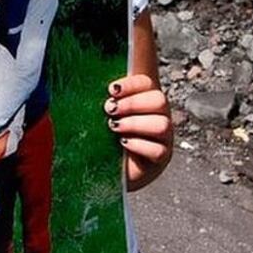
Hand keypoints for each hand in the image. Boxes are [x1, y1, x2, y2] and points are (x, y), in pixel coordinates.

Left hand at [106, 75, 172, 191]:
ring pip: (162, 125)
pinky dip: (139, 145)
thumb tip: (90, 81)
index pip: (146, 83)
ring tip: (114, 127)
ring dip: (134, 123)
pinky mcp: (161, 159)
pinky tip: (123, 143)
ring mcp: (162, 138)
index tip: (111, 90)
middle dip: (132, 103)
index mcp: (144, 100)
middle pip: (159, 100)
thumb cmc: (102, 139)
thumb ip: (101, 99)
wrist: (105, 171)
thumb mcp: (99, 115)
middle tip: (110, 110)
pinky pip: (158, 150)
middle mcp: (158, 116)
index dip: (131, 84)